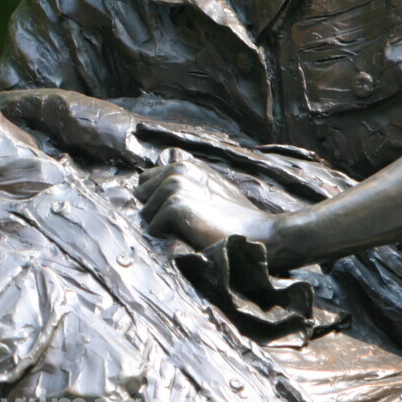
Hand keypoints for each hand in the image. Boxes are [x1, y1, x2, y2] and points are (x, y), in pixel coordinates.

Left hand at [134, 153, 273, 250]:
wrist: (259, 233)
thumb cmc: (236, 218)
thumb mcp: (212, 189)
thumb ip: (187, 184)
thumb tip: (154, 192)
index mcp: (186, 164)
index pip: (147, 178)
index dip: (153, 198)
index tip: (169, 214)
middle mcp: (178, 169)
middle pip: (141, 194)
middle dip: (152, 210)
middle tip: (178, 225)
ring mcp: (176, 185)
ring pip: (146, 212)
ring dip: (160, 226)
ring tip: (186, 231)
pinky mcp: (176, 205)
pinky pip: (153, 227)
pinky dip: (165, 237)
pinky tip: (187, 237)